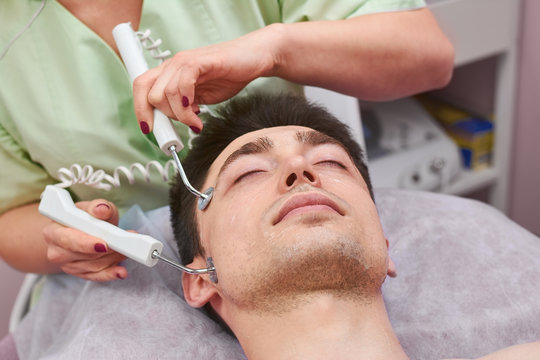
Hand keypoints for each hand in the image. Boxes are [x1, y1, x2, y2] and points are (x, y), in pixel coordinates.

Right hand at [42, 199, 127, 281]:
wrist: (77, 230)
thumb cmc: (84, 217)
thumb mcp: (91, 207)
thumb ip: (98, 207)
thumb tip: (102, 210)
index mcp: (53, 231)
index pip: (67, 239)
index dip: (85, 243)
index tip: (103, 244)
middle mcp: (56, 251)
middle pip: (83, 255)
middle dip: (107, 250)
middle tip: (124, 244)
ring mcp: (67, 265)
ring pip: (93, 265)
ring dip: (113, 258)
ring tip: (127, 249)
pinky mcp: (80, 273)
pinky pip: (96, 276)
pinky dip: (110, 273)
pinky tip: (121, 272)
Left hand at [132, 24, 279, 130]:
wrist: (254, 58)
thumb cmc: (229, 75)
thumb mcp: (201, 96)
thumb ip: (185, 106)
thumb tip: (174, 121)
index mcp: (170, 73)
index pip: (141, 88)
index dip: (140, 111)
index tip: (150, 130)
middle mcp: (172, 65)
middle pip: (149, 94)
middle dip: (165, 117)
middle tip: (184, 125)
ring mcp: (184, 61)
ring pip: (165, 94)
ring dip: (181, 116)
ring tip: (197, 121)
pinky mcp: (198, 61)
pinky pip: (181, 84)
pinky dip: (186, 104)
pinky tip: (198, 111)